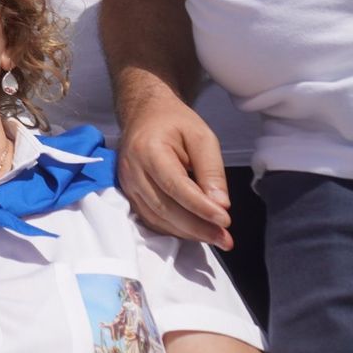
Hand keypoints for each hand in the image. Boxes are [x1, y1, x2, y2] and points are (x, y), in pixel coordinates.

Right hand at [117, 83, 232, 247]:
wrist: (143, 113)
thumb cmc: (175, 122)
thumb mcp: (202, 136)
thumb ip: (211, 170)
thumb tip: (220, 205)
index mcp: (148, 149)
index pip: (175, 186)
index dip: (200, 207)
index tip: (225, 220)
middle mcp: (132, 169)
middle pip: (164, 207)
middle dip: (197, 227)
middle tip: (226, 239)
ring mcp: (126, 183)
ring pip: (156, 218)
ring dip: (187, 233)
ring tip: (216, 238)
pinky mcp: (128, 193)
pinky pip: (149, 219)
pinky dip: (173, 230)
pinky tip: (194, 231)